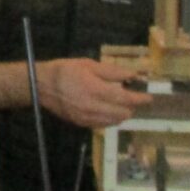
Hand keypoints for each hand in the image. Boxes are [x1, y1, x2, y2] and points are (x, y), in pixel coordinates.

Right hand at [36, 58, 151, 127]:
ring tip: (119, 104)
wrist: (40, 85)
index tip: (149, 96)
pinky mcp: (81, 123)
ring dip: (121, 114)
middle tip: (131, 97)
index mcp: (96, 90)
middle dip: (131, 106)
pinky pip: (103, 125)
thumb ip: (113, 72)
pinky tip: (106, 110)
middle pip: (124, 113)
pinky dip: (110, 119)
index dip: (140, 98)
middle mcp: (94, 107)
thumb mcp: (89, 65)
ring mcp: (87, 118)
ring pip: (115, 121)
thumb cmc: (65, 70)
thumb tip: (134, 75)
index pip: (127, 99)